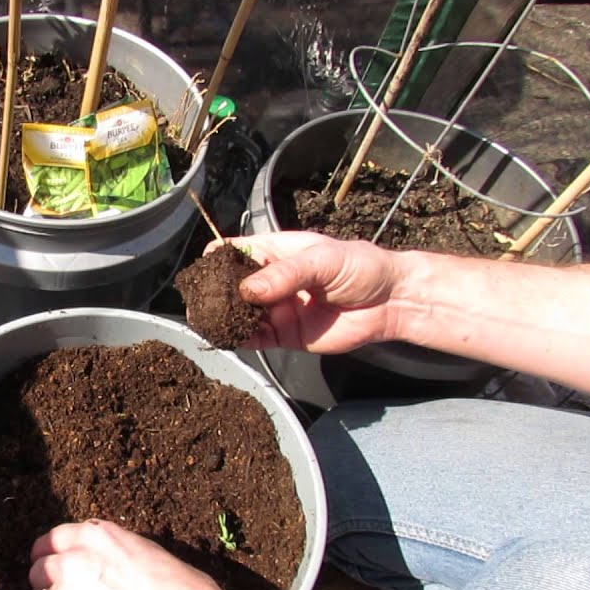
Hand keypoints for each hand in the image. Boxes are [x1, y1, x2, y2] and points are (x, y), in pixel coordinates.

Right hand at [211, 232, 405, 352]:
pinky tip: (227, 338)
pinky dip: (240, 338)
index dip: (217, 259)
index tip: (204, 271)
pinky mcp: (284, 334)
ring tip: (206, 321)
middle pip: (231, 286)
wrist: (390, 302)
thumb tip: (247, 290)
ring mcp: (276, 308)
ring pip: (239, 313)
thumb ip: (286, 275)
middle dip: (214, 293)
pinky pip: (255, 338)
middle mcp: (270, 280)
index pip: (236, 251)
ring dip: (223, 317)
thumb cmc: (360, 268)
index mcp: (276, 252)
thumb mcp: (323, 260)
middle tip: (199, 302)